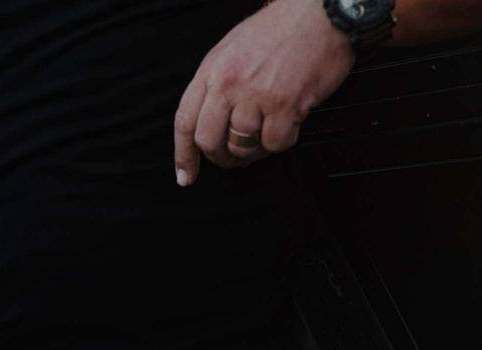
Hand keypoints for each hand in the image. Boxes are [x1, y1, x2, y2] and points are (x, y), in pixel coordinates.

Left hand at [174, 0, 355, 185]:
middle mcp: (229, 82)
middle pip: (208, 141)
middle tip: (234, 157)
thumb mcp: (233, 48)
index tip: (185, 176)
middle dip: (220, 157)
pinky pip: (274, 143)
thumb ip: (216, 83)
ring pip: (240, 146)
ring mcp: (255, 94)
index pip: (185, 121)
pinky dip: (282, 141)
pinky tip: (289, 124)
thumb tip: (208, 122)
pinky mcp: (284, 104)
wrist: (323, 10)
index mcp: (213, 69)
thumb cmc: (282, 28)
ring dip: (254, 149)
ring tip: (266, 134)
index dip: (183, 155)